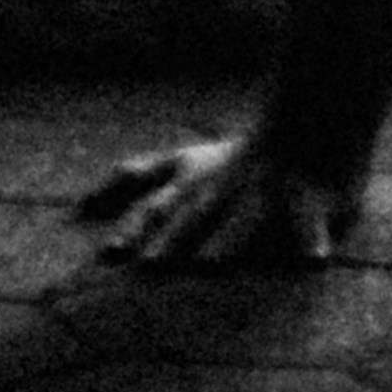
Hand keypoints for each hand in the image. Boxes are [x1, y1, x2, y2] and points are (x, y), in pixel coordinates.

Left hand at [75, 126, 356, 272]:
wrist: (309, 124)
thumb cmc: (235, 157)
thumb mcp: (183, 161)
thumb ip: (137, 178)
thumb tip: (80, 206)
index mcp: (195, 175)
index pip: (155, 200)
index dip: (133, 226)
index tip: (110, 254)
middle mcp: (227, 183)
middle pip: (195, 211)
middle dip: (173, 237)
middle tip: (152, 267)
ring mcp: (267, 189)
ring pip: (246, 215)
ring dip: (229, 238)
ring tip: (214, 265)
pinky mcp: (310, 198)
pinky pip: (310, 220)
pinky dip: (311, 239)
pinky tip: (311, 259)